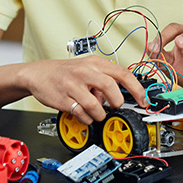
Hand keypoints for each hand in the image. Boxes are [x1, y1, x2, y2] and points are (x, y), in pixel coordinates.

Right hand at [21, 55, 146, 124]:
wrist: (39, 73)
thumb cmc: (67, 72)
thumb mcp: (88, 68)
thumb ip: (105, 79)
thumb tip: (123, 96)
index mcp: (96, 63)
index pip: (123, 73)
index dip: (137, 89)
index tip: (143, 101)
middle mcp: (85, 71)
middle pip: (110, 87)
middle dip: (116, 102)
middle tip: (113, 107)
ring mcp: (73, 85)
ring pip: (95, 105)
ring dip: (99, 114)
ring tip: (96, 112)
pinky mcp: (62, 98)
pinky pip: (80, 113)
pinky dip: (86, 118)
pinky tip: (84, 114)